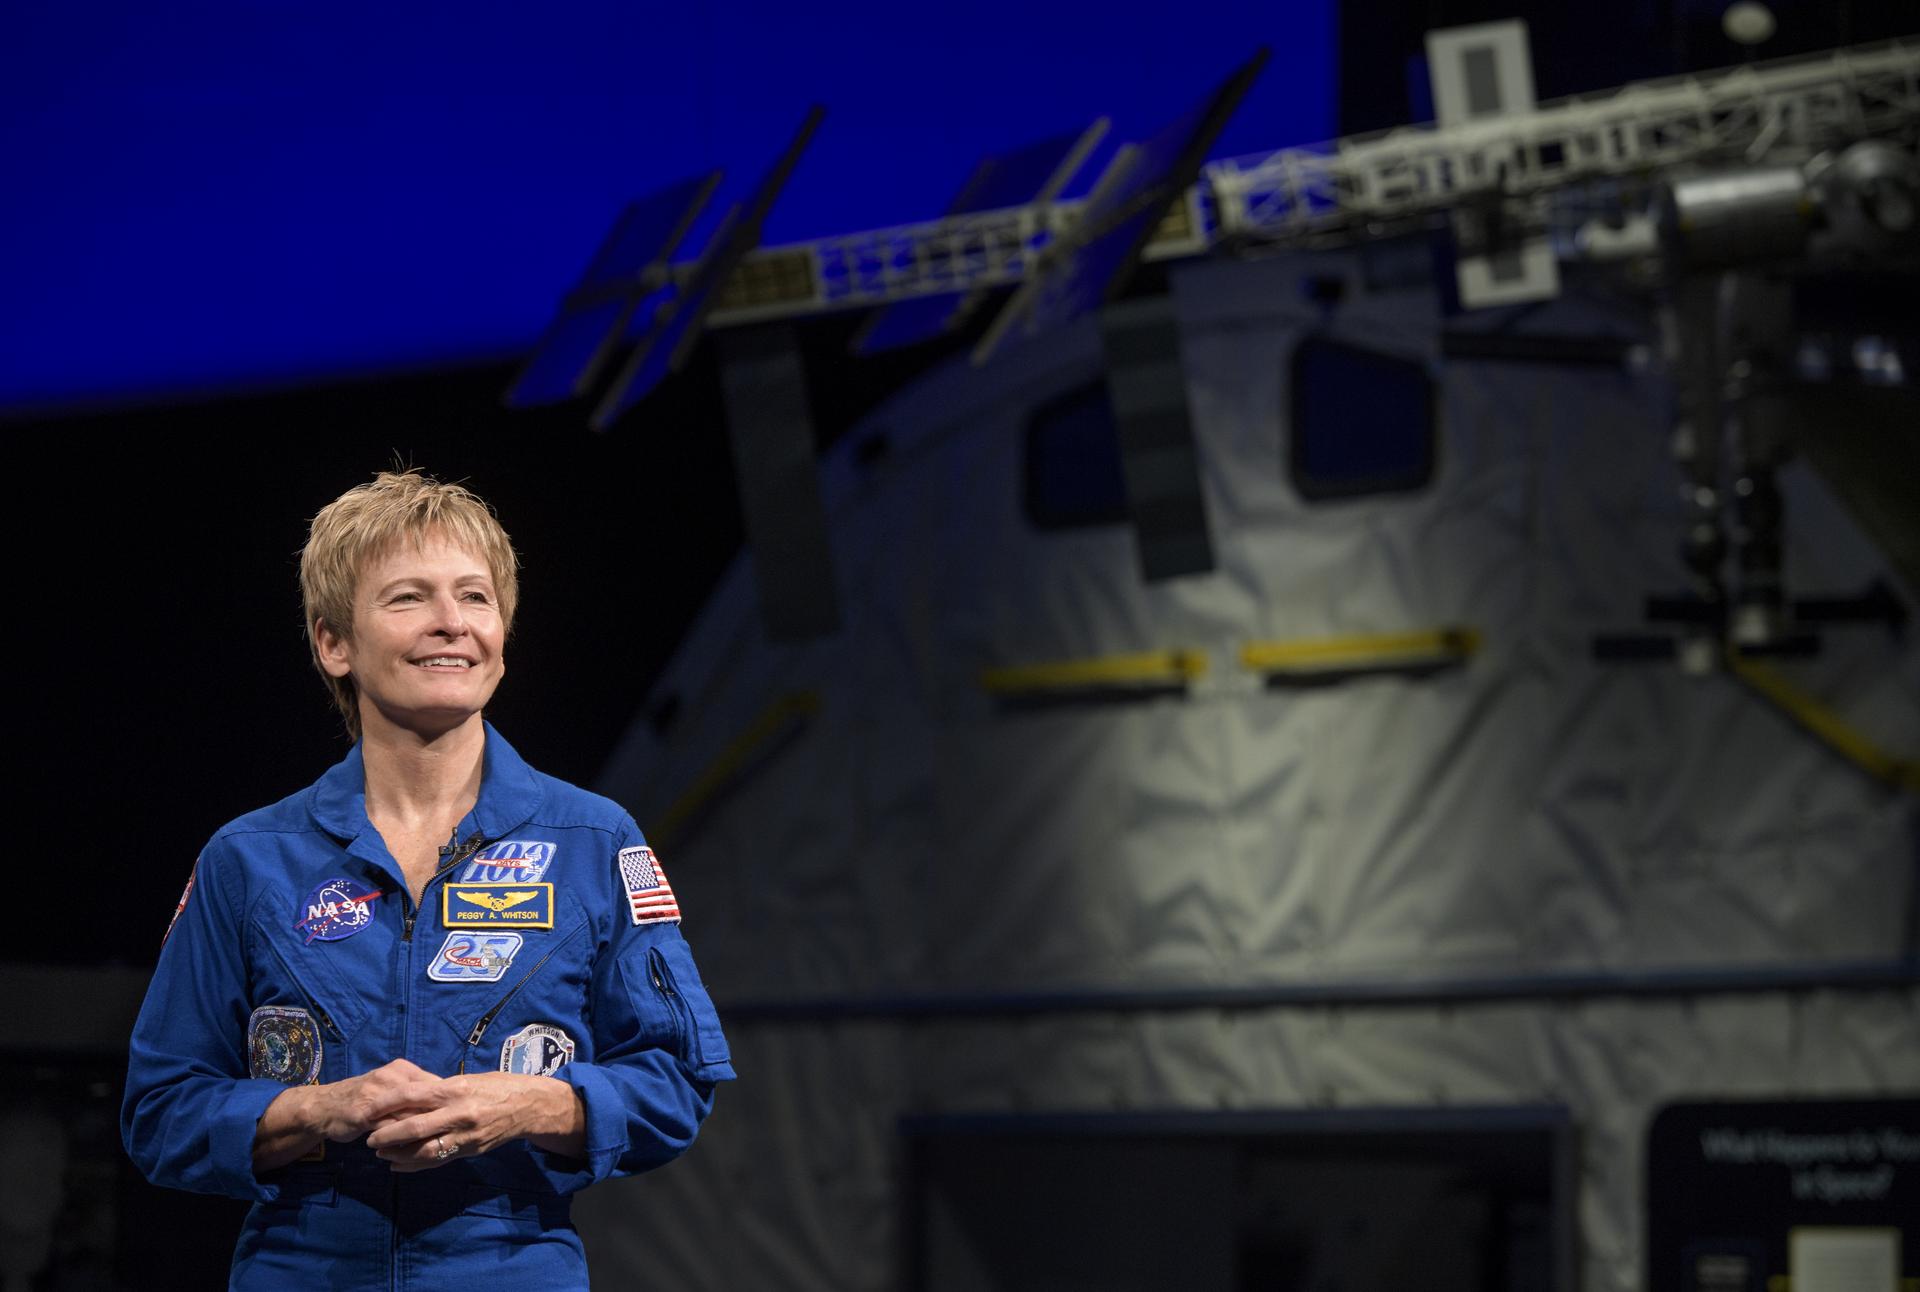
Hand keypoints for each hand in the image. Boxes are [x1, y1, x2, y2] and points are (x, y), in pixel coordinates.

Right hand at [253, 1057, 442, 1173]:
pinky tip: (411, 1152)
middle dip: (441, 1119)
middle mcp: (392, 1078)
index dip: (449, 1104)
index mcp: (403, 1070)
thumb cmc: (365, 1099)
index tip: (460, 1119)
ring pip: (410, 1116)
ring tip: (436, 1146)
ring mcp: (378, 1095)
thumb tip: (449, 1102)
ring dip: (424, 1133)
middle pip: (427, 1100)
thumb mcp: (393, 1088)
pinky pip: (390, 1130)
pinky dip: (403, 1142)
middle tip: (453, 1136)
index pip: (436, 1085)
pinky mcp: (365, 1114)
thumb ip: (417, 1092)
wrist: (325, 1107)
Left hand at [364, 1073, 580, 1171]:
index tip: (368, 1109)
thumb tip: (410, 1097)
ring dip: (399, 1154)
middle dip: (387, 1135)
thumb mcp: (468, 1079)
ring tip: (381, 1154)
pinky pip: (438, 1160)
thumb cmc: (497, 1086)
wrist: (529, 1106)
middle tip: (369, 1139)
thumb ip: (441, 1090)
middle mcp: (458, 1113)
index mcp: (455, 1089)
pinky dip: (416, 1165)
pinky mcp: (470, 1150)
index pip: (412, 1095)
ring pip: (424, 1150)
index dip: (386, 1104)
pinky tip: (399, 1165)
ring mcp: (465, 1135)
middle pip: (414, 1127)